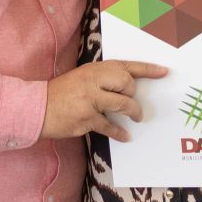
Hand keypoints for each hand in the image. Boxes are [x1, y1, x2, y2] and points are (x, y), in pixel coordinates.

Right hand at [40, 60, 167, 142]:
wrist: (37, 107)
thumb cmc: (61, 93)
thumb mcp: (81, 77)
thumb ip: (101, 79)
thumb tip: (125, 87)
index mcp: (94, 69)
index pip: (125, 66)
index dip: (147, 69)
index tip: (163, 71)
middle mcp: (93, 81)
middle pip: (127, 84)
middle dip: (134, 95)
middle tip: (135, 103)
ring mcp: (90, 100)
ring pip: (122, 104)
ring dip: (133, 112)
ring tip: (137, 117)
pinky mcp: (86, 119)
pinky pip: (109, 126)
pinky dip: (119, 133)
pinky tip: (125, 136)